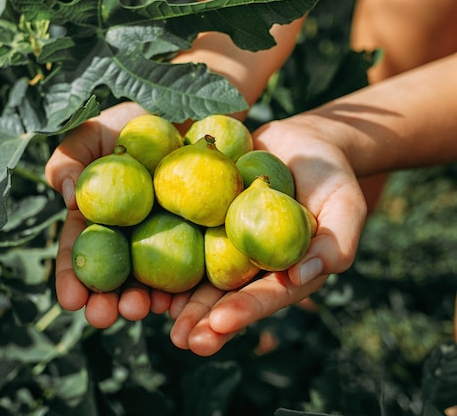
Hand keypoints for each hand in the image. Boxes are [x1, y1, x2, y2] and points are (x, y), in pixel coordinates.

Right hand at [45, 102, 178, 327]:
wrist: (188, 111)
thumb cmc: (133, 122)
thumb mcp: (92, 132)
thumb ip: (70, 159)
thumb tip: (69, 200)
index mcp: (98, 219)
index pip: (79, 253)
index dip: (71, 279)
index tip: (70, 301)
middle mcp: (128, 237)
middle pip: (114, 277)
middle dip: (105, 302)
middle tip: (104, 316)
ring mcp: (164, 240)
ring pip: (150, 280)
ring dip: (143, 302)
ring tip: (141, 310)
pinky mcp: (200, 238)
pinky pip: (193, 267)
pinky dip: (184, 287)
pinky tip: (178, 301)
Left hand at [169, 114, 368, 355]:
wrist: (299, 143)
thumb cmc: (330, 176)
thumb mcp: (346, 205)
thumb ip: (336, 243)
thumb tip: (302, 276)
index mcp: (284, 271)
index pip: (266, 296)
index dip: (244, 311)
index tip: (220, 323)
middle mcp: (250, 266)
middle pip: (225, 297)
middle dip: (203, 321)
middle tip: (181, 341)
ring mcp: (224, 245)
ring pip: (197, 276)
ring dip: (175, 298)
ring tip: (149, 315)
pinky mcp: (203, 221)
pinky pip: (181, 239)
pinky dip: (162, 255)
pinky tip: (139, 269)